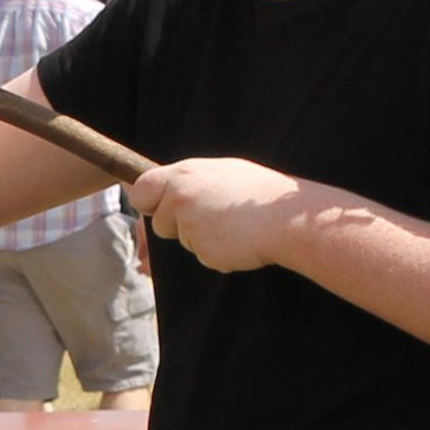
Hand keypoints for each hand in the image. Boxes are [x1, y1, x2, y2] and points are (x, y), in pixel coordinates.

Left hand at [126, 157, 304, 273]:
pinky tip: (239, 240)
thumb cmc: (259, 192)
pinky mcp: (205, 251)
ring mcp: (191, 226)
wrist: (287, 216)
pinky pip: (204, 257)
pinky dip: (219, 253)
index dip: (148, 202)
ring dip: (202, 239)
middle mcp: (181, 199)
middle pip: (159, 224)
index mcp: (183, 175)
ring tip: (233, 225)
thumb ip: (190, 182)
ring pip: (184, 241)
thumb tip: (169, 189)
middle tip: (211, 217)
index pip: (141, 190)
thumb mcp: (221, 172)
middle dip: (176, 226)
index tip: (156, 207)